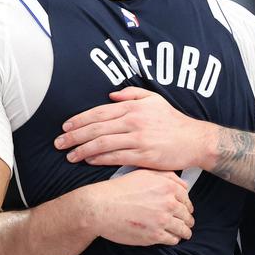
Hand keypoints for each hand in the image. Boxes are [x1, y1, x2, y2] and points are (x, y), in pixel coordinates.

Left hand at [56, 87, 214, 170]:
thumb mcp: (154, 100)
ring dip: (82, 150)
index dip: (79, 120)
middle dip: (74, 136)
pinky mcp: (143, 155)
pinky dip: (99, 159)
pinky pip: (116, 157)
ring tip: (69, 155)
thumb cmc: (173, 121)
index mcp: (133, 107)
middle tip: (58, 143)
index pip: (99, 112)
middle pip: (96, 128)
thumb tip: (111, 95)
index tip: (65, 127)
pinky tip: (88, 160)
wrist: (195, 140)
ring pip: (102, 144)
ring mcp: (138, 139)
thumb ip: (132, 94)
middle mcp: (133, 121)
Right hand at [80, 169, 193, 245]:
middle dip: (187, 219)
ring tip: (182, 233)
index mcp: (167, 187)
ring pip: (183, 229)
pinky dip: (173, 239)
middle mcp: (168, 203)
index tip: (185, 210)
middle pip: (187, 215)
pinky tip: (171, 238)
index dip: (186, 205)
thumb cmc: (119, 190)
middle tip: (185, 223)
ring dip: (184, 231)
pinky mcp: (155, 236)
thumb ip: (167, 177)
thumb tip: (184, 185)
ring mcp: (162, 220)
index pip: (187, 198)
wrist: (101, 207)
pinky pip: (172, 240)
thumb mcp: (144, 174)